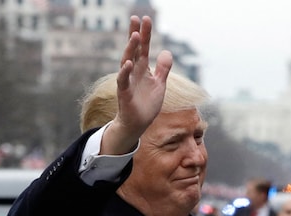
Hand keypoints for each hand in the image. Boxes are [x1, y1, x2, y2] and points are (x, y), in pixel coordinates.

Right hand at [102, 15, 172, 154]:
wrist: (138, 123)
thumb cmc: (147, 103)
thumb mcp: (159, 84)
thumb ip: (163, 69)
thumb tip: (167, 52)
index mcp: (142, 69)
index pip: (144, 48)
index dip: (145, 34)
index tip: (145, 18)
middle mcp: (133, 72)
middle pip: (134, 50)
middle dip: (135, 34)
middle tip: (136, 18)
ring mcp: (127, 81)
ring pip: (127, 61)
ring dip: (131, 49)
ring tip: (135, 35)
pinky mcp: (124, 93)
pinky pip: (123, 80)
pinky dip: (125, 72)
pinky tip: (128, 63)